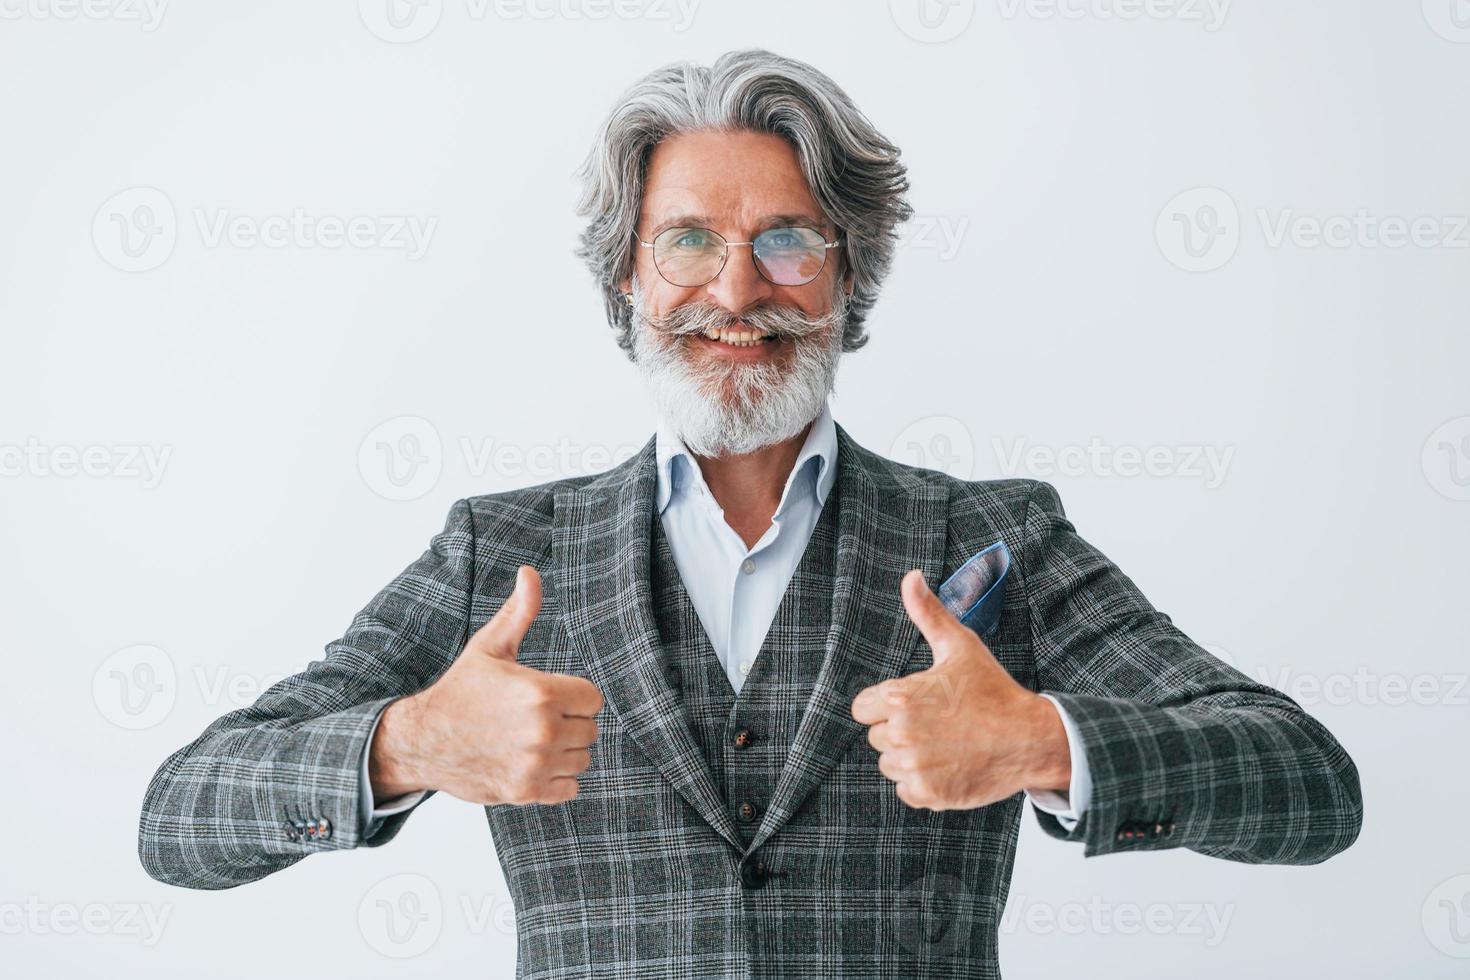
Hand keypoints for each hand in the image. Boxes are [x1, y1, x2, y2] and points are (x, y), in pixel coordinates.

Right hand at [369, 565, 603, 805]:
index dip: (575, 695)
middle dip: (569, 722)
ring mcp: (535, 764)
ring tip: (532, 740)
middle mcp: (543, 730)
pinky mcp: (527, 792)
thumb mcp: (490, 647)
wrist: (422, 740)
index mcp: (540, 692)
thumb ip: (519, 611)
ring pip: (582, 759)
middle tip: (535, 718)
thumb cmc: (460, 692)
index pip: (593, 698)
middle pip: (590, 729)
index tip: (551, 696)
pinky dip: (557, 780)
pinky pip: (570, 788)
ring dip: (565, 751)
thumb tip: (530, 573)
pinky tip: (531, 763)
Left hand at [850, 568, 1070, 810]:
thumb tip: (910, 577)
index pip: (862, 708)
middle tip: (938, 724)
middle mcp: (901, 732)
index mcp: (900, 696)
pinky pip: (905, 790)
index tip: (914, 704)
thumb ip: (928, 613)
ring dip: (909, 759)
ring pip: (889, 764)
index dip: (885, 705)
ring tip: (944, 745)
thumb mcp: (959, 647)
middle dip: (899, 731)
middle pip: (876, 736)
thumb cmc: (993, 691)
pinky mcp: (928, 794)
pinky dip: (922, 784)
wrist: (1030, 738)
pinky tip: (948, 766)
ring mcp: (914, 766)